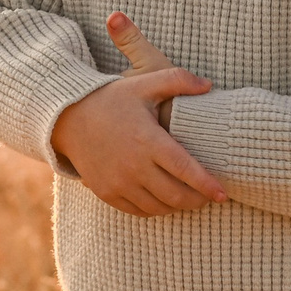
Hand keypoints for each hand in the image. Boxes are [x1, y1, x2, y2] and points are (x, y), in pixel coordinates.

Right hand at [50, 13, 226, 214]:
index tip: (223, 194)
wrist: (67, 116)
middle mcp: (134, 165)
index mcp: (147, 139)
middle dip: (198, 200)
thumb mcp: (143, 83)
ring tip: (188, 197)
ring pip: (159, 207)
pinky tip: (163, 199)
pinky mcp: (107, 192)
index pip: (186, 170)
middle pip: (176, 195)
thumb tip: (209, 86)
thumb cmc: (111, 98)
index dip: (208, 185)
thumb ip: (178, 79)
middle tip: (208, 196)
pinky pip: (139, 211)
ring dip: (177, 205)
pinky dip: (156, 209)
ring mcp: (119, 182)